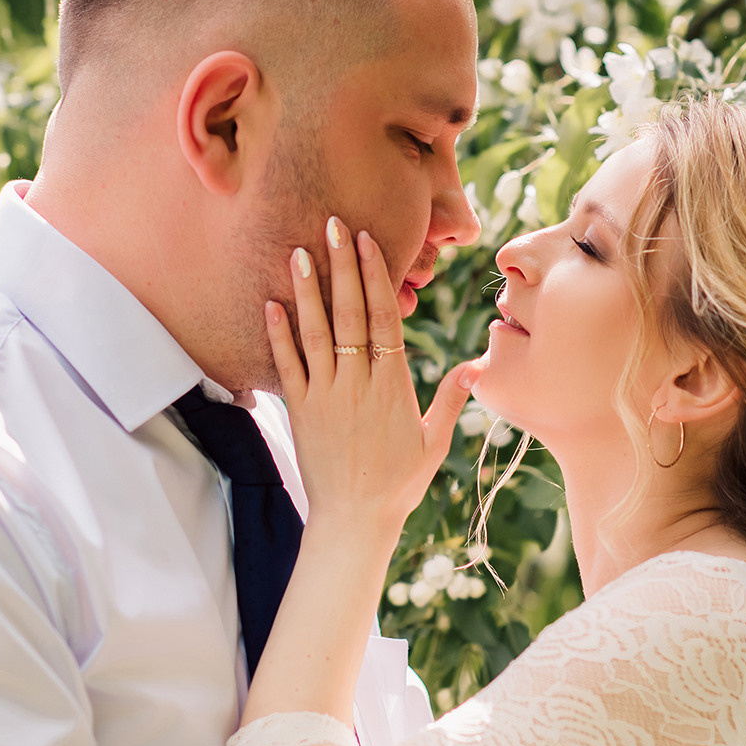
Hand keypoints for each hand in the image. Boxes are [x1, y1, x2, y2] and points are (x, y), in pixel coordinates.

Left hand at [266, 216, 480, 540]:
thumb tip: (475, 367)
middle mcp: (358, 383)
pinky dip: (278, 335)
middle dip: (342, 266)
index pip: (384, 318)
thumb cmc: (399, 484)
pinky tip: (271, 304)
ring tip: (299, 251)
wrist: (355, 521)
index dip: (376, 276)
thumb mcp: (433, 443)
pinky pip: (286, 366)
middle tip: (333, 224)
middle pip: (350, 313)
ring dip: (307, 291)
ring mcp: (325, 396)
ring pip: (316, 333)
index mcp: (392, 385)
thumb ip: (450, 400)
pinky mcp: (300, 412)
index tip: (368, 241)